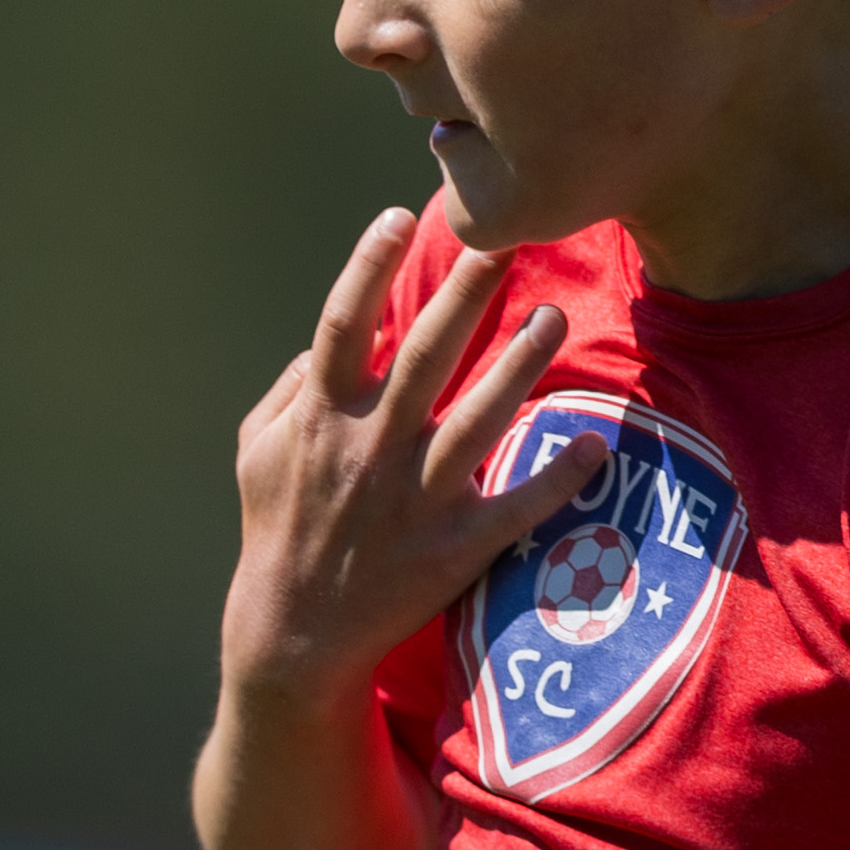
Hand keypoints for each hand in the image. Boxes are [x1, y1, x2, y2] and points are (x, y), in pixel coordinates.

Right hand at [220, 212, 588, 697]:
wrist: (295, 634)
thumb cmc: (276, 529)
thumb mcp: (255, 450)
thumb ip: (288, 387)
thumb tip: (328, 340)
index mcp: (321, 416)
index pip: (343, 324)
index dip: (367, 266)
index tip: (400, 216)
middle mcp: (370, 448)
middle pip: (423, 356)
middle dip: (464, 294)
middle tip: (505, 240)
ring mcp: (415, 498)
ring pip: (478, 420)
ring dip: (519, 365)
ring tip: (555, 317)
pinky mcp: (453, 548)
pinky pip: (515, 508)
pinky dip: (556, 478)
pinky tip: (593, 445)